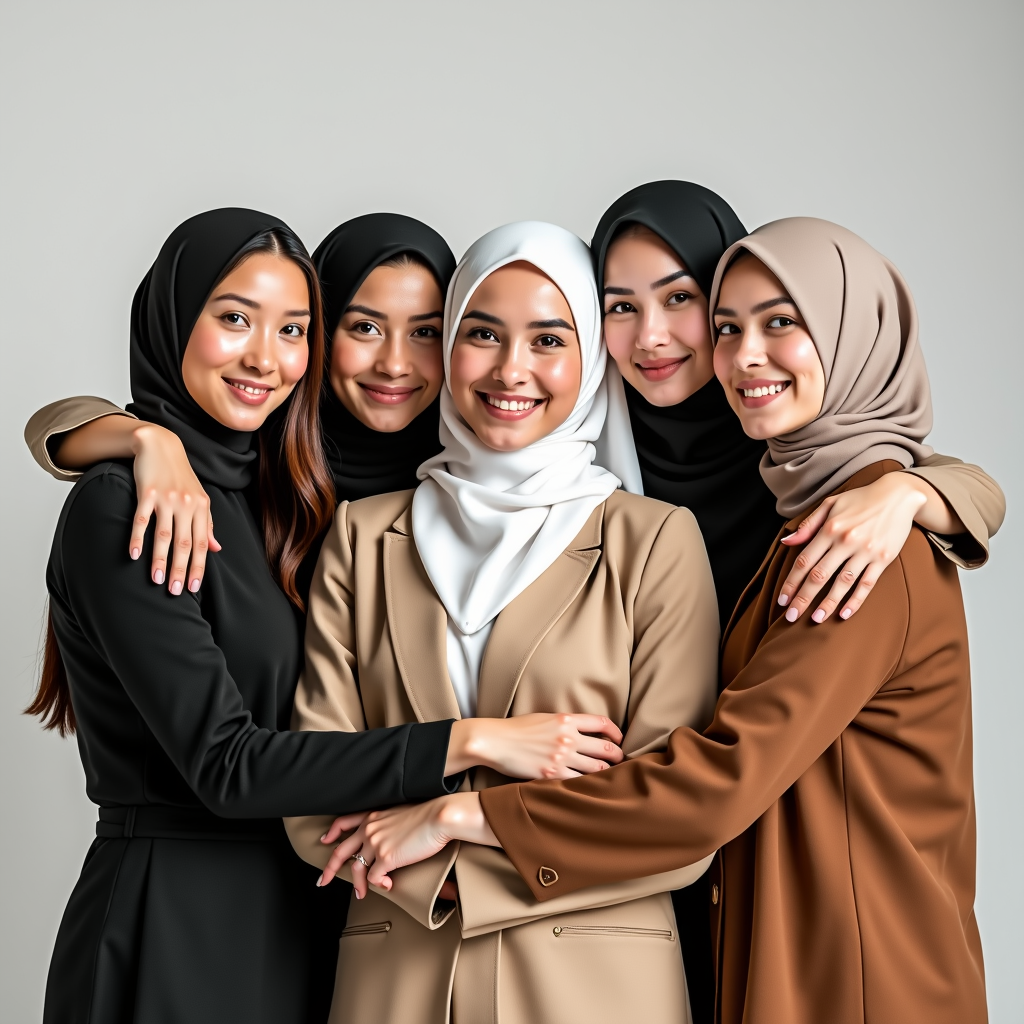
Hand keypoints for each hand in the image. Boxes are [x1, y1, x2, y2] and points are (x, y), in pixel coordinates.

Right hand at [129, 423, 219, 593]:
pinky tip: (134, 555)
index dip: (199, 566)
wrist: (161, 445)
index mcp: (201, 508)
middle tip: (175, 591)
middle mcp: (186, 504)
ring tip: (156, 580)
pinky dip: (138, 537)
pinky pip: (141, 518)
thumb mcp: (199, 499)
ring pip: (164, 534)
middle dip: (181, 569)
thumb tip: (217, 548)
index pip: (202, 543)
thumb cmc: (181, 476)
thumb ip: (207, 524)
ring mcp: (167, 498)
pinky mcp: (147, 492)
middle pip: (185, 543)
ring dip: (159, 559)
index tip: (194, 587)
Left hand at [317, 792, 494, 896]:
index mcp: (372, 815)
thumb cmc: (428, 815)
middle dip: (329, 868)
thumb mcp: (400, 813)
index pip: (344, 822)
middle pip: (341, 850)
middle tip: (324, 880)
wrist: (439, 817)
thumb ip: (387, 824)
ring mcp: (375, 843)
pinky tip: (388, 885)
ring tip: (361, 894)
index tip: (326, 840)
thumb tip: (387, 841)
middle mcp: (369, 828)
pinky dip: (379, 885)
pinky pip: (374, 878)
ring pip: (356, 869)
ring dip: (357, 885)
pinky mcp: (386, 858)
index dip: (332, 833)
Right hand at [445, 713, 622, 779]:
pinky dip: (588, 786)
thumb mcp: (544, 718)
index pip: (602, 723)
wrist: (495, 741)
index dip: (616, 733)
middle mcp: (567, 737)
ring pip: (596, 768)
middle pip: (605, 748)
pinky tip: (591, 789)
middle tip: (620, 761)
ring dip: (606, 773)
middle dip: (617, 756)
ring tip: (609, 778)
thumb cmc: (517, 729)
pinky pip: (579, 783)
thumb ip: (564, 724)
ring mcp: (561, 757)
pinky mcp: (552, 774)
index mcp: (566, 719)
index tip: (619, 740)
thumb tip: (581, 732)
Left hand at [778, 472, 941, 621]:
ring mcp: (866, 551)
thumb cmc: (859, 500)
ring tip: (815, 619)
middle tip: (791, 616)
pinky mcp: (884, 558)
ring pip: (842, 583)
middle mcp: (846, 541)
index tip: (782, 599)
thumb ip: (808, 525)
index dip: (791, 582)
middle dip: (803, 598)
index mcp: (829, 529)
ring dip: (827, 603)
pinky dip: (855, 600)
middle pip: (819, 575)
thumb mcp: (830, 504)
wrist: (898, 495)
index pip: (804, 561)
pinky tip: (844, 614)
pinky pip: (867, 583)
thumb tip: (786, 542)